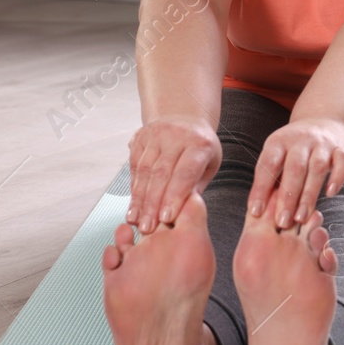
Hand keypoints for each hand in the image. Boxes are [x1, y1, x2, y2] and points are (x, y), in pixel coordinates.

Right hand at [127, 115, 221, 233]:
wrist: (185, 117)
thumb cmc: (200, 146)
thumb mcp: (210, 163)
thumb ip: (197, 186)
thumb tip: (183, 212)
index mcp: (199, 143)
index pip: (185, 173)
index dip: (175, 196)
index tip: (167, 217)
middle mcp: (176, 136)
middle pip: (161, 174)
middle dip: (153, 204)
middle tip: (148, 227)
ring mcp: (156, 135)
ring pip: (144, 171)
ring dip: (139, 199)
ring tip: (137, 220)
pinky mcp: (140, 138)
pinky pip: (135, 166)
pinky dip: (133, 188)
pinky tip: (133, 205)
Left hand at [248, 117, 343, 229]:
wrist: (325, 122)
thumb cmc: (295, 149)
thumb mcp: (278, 155)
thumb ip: (269, 178)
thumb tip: (256, 211)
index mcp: (279, 141)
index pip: (268, 164)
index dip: (261, 188)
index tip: (256, 212)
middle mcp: (301, 140)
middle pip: (294, 168)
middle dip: (288, 198)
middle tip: (282, 222)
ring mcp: (323, 143)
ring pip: (317, 168)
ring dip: (309, 194)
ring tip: (302, 217)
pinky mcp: (342, 148)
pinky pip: (343, 161)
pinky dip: (338, 177)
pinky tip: (330, 193)